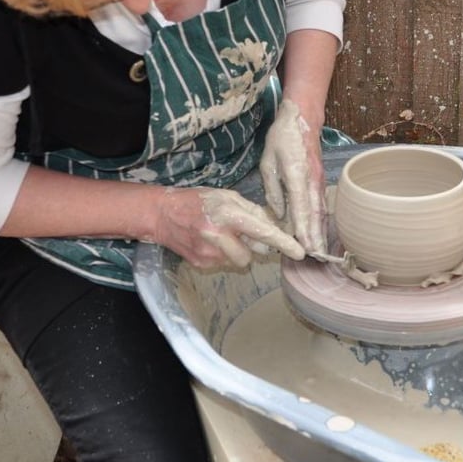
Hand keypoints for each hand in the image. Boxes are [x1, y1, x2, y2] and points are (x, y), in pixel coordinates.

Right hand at [150, 186, 304, 268]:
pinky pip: (225, 264)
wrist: (162, 215)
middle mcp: (219, 236)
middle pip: (253, 253)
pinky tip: (210, 242)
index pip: (262, 231)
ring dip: (237, 250)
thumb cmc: (197, 201)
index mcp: (227, 214)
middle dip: (253, 245)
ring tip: (221, 236)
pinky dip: (223, 255)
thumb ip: (250, 211)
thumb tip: (271, 226)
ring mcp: (209, 254)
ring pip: (240, 260)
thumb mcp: (226, 196)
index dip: (283, 243)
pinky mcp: (202, 265)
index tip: (300, 252)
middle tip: (239, 231)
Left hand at [259, 99, 327, 253]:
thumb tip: (278, 213)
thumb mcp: (268, 162)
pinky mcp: (319, 180)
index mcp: (296, 173)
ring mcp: (319, 180)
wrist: (302, 118)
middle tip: (316, 258)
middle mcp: (312, 179)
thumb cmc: (282, 138)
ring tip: (320, 252)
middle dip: (316, 236)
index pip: (301, 204)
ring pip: (321, 210)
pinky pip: (321, 204)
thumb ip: (273, 189)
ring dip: (321, 231)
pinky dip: (321, 221)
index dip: (303, 226)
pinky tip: (319, 233)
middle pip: (316, 212)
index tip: (304, 244)